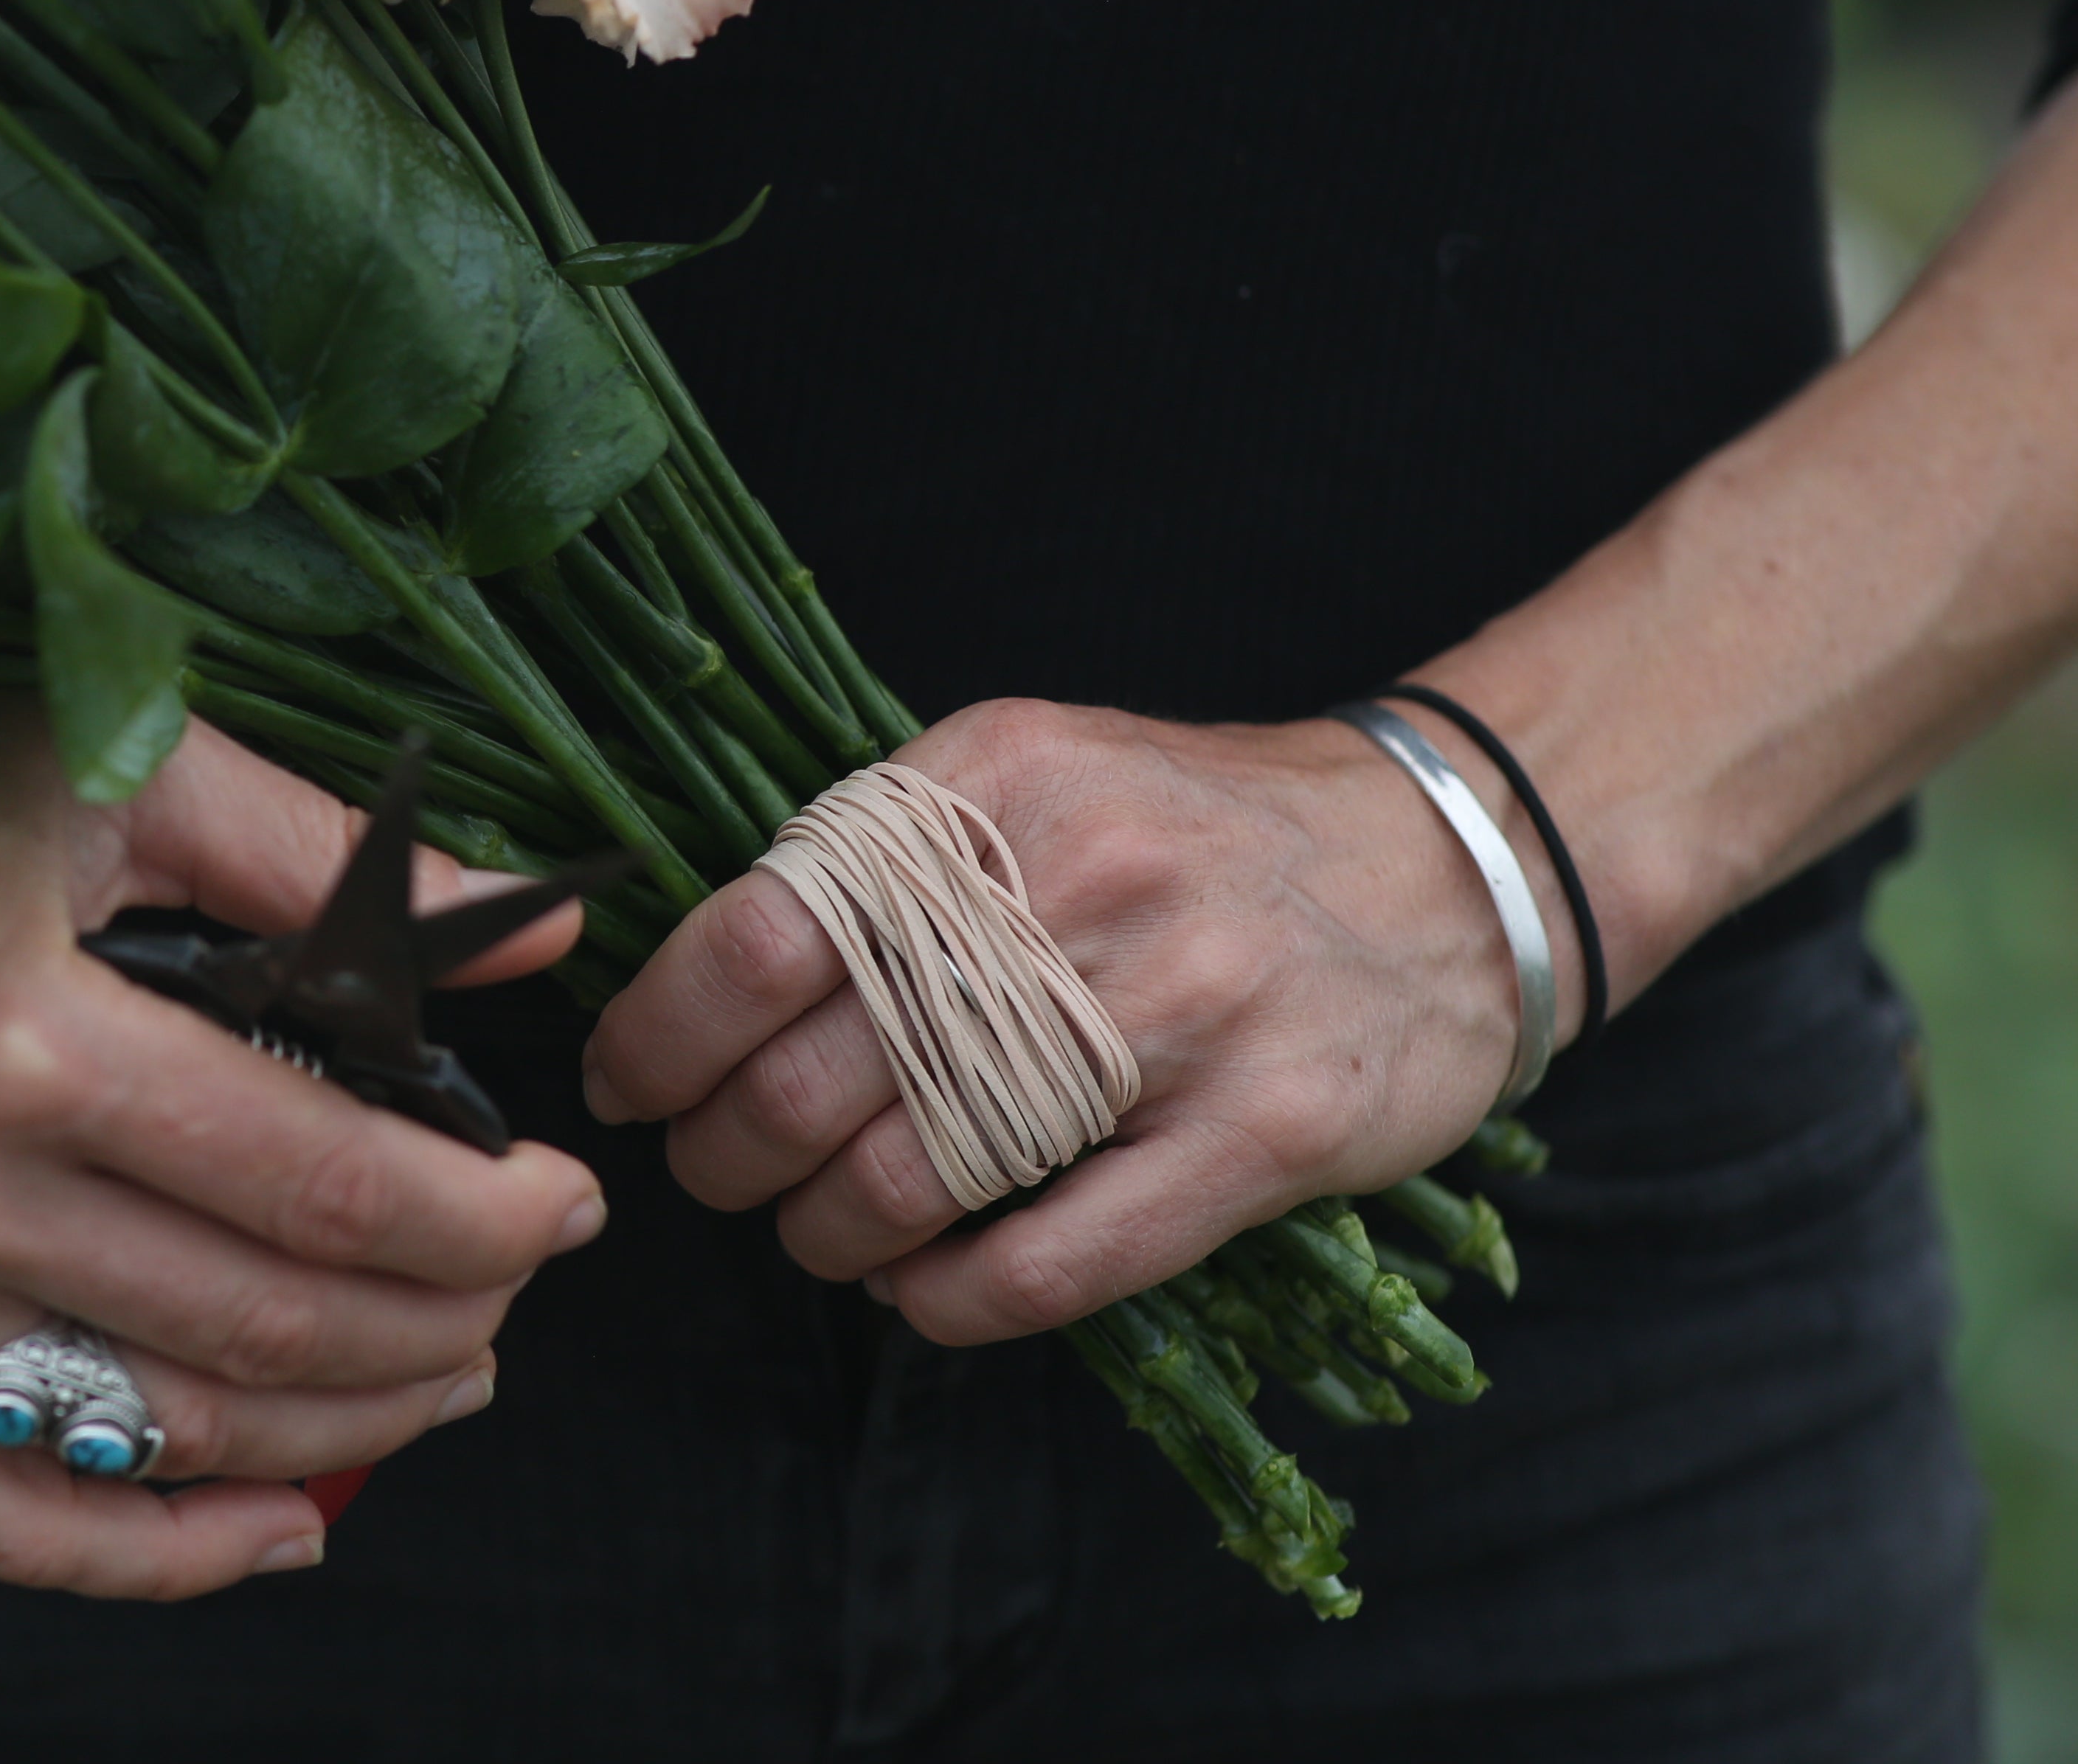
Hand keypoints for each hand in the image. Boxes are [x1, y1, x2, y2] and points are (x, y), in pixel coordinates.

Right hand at [0, 698, 604, 1600]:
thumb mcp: (97, 760)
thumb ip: (321, 858)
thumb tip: (543, 933)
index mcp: (20, 1035)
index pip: (324, 1186)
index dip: (481, 1217)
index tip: (562, 1197)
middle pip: (265, 1327)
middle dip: (439, 1326)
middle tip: (515, 1287)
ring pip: (163, 1436)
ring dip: (341, 1430)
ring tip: (435, 1375)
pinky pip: (3, 1515)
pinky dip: (160, 1554)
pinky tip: (278, 1529)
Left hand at [579, 698, 1556, 1346]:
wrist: (1447, 859)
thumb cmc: (1195, 831)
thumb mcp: (1029, 778)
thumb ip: (887, 858)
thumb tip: (709, 974)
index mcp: (990, 782)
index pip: (761, 932)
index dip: (660, 1034)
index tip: (629, 1086)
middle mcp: (1076, 884)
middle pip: (818, 1072)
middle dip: (728, 1152)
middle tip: (716, 1172)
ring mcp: (1180, 1011)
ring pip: (922, 1175)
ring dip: (828, 1231)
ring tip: (817, 1232)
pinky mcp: (1265, 1131)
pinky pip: (1059, 1260)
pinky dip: (953, 1298)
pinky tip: (919, 1289)